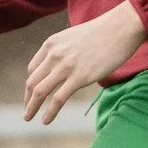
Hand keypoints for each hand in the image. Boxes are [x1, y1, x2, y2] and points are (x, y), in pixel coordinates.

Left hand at [21, 0, 146, 123]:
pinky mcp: (80, 77)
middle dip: (28, 98)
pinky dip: (49, 112)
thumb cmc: (102, 32)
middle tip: (27, 111)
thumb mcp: (73, 37)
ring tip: (28, 118)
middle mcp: (54, 55)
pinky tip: (45, 120)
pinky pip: (58, 99)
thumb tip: (62, 66)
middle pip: (32, 81)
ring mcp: (66, 67)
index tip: (33, 94)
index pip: (33, 68)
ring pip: (40, 91)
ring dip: (32, 107)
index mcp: (51, 44)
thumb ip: (63, 51)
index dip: (31, 84)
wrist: (121, 27)